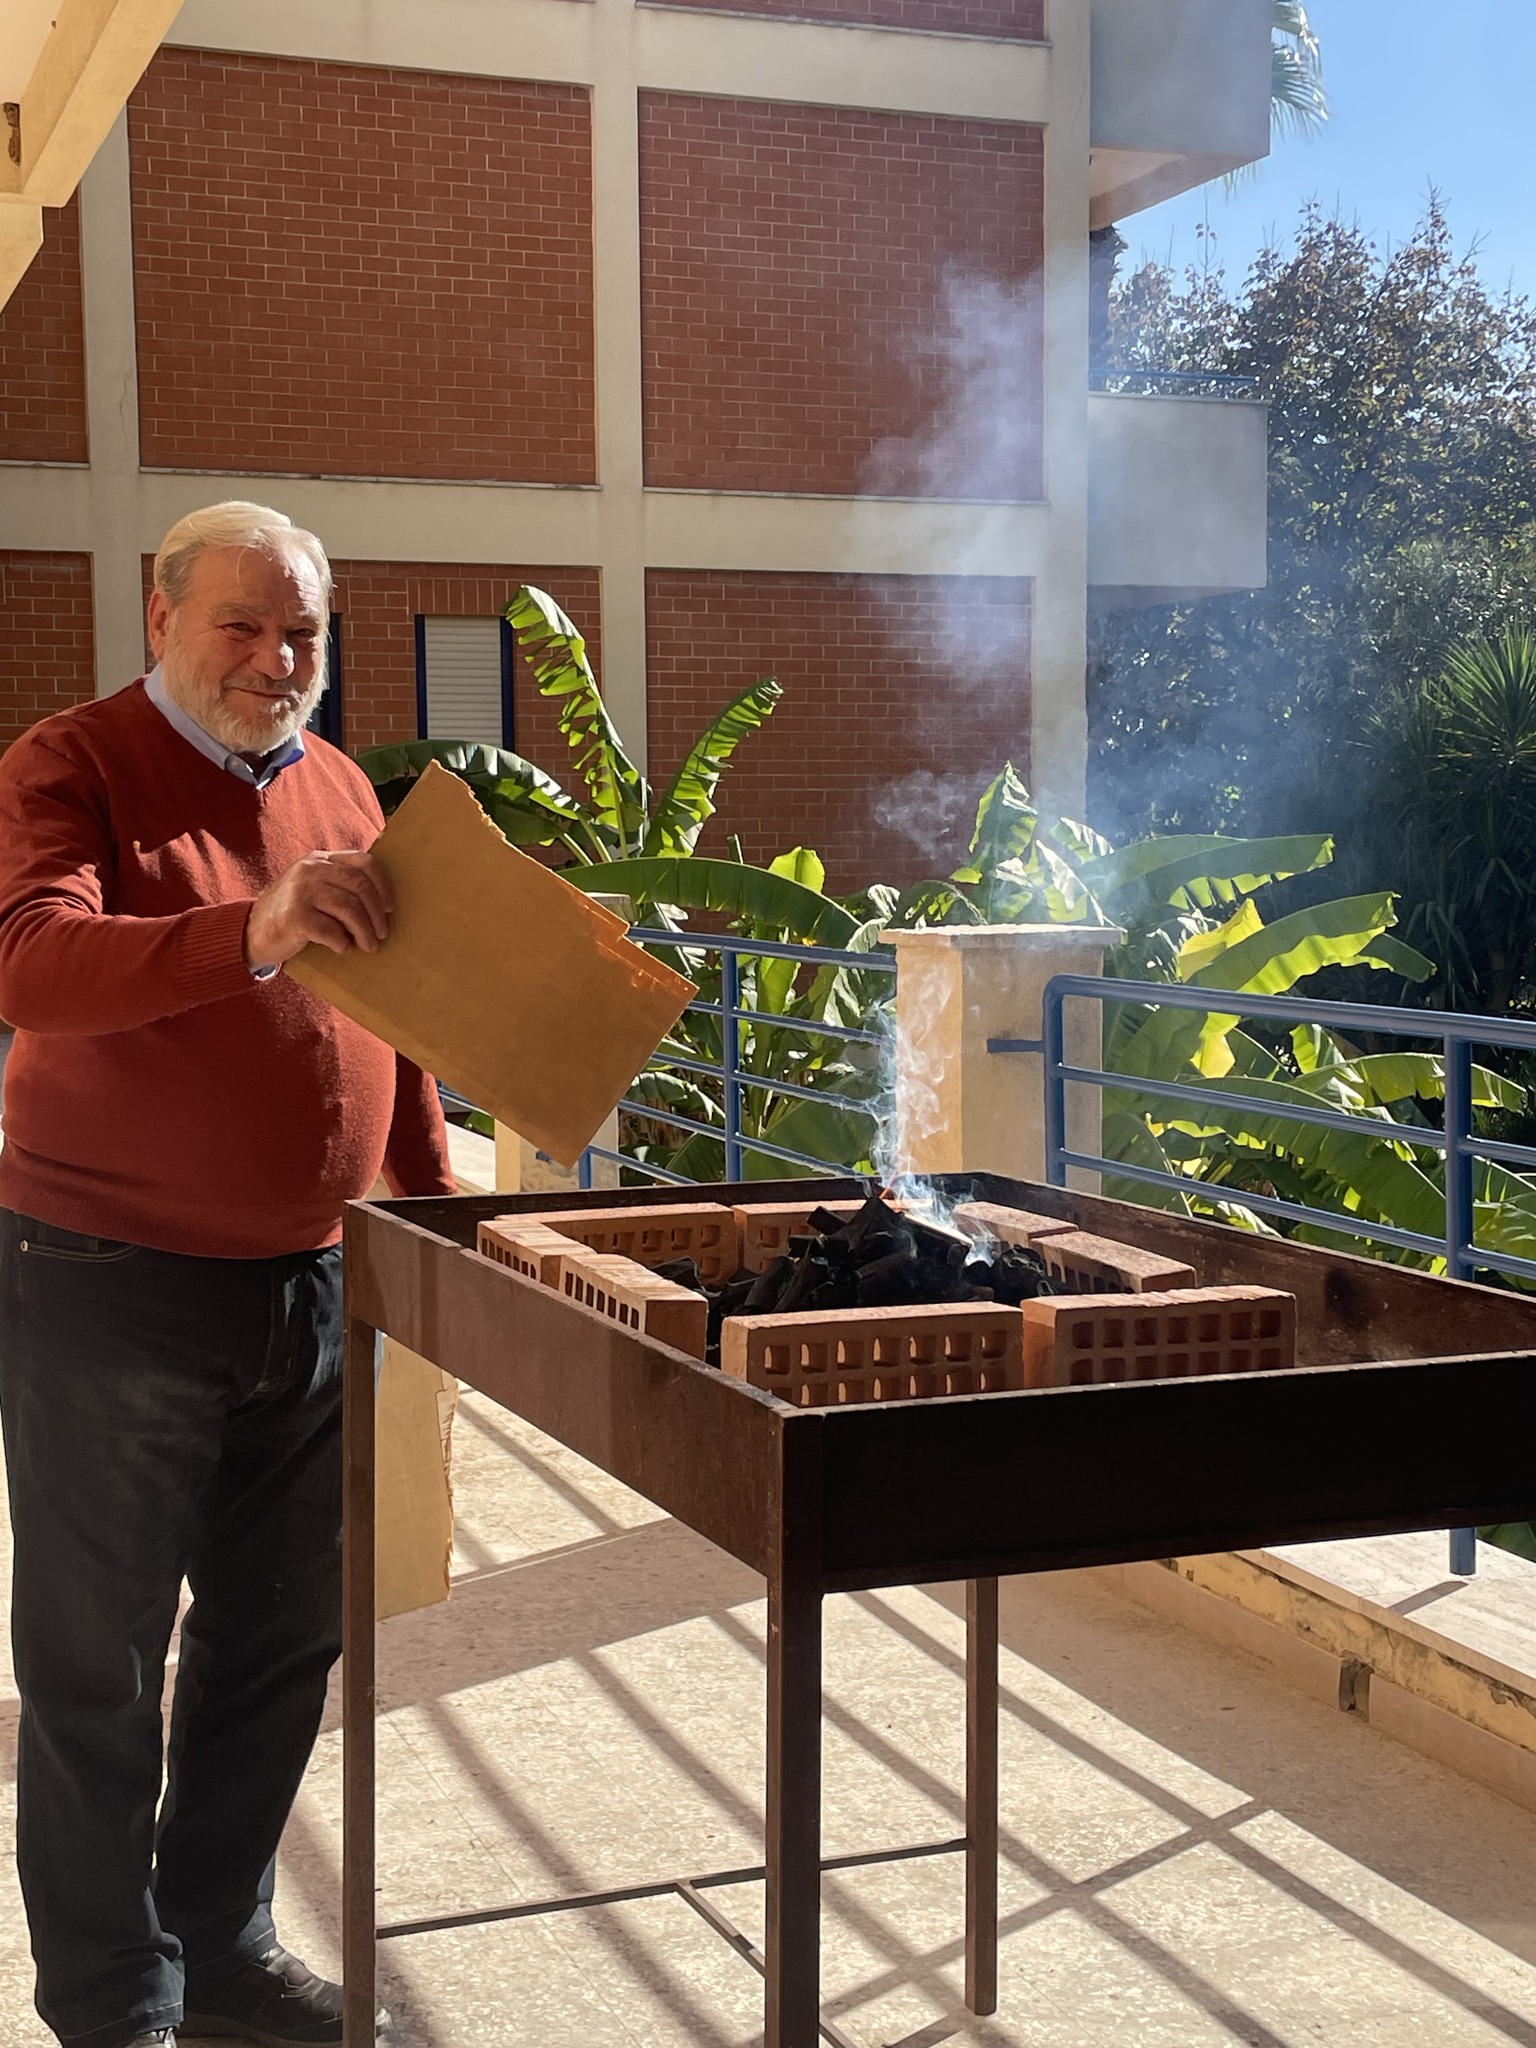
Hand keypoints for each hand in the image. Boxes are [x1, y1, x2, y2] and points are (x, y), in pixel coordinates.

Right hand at [245, 851, 393, 970]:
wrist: (251, 931)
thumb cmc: (292, 913)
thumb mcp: (312, 887)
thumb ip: (338, 883)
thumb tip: (383, 902)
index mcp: (320, 859)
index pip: (363, 862)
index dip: (383, 885)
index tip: (390, 907)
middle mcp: (310, 869)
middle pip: (360, 886)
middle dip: (377, 914)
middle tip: (382, 934)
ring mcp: (301, 891)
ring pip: (349, 908)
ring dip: (364, 932)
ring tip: (369, 946)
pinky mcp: (294, 916)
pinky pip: (331, 930)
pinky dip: (342, 943)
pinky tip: (342, 949)